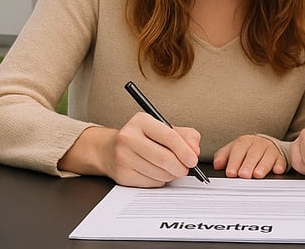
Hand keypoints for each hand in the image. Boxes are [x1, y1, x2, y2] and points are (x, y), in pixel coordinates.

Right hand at [62, 112, 201, 186]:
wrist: (109, 149)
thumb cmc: (141, 138)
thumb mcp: (162, 129)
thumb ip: (184, 135)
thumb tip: (195, 150)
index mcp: (141, 121)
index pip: (168, 136)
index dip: (184, 150)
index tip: (193, 160)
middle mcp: (128, 137)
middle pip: (164, 158)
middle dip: (180, 167)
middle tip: (185, 168)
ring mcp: (123, 157)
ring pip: (160, 173)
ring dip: (170, 175)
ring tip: (167, 168)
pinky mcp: (122, 175)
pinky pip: (151, 183)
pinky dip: (160, 180)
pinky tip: (154, 172)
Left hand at [213, 135, 285, 178]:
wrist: (265, 145)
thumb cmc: (247, 151)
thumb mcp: (233, 151)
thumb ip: (223, 156)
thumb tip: (217, 164)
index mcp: (244, 142)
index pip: (238, 149)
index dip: (234, 161)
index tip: (230, 172)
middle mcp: (258, 144)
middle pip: (253, 153)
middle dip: (248, 164)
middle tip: (243, 175)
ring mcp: (270, 150)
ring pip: (267, 156)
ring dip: (262, 166)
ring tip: (257, 175)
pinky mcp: (280, 157)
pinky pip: (281, 160)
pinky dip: (279, 165)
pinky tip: (276, 170)